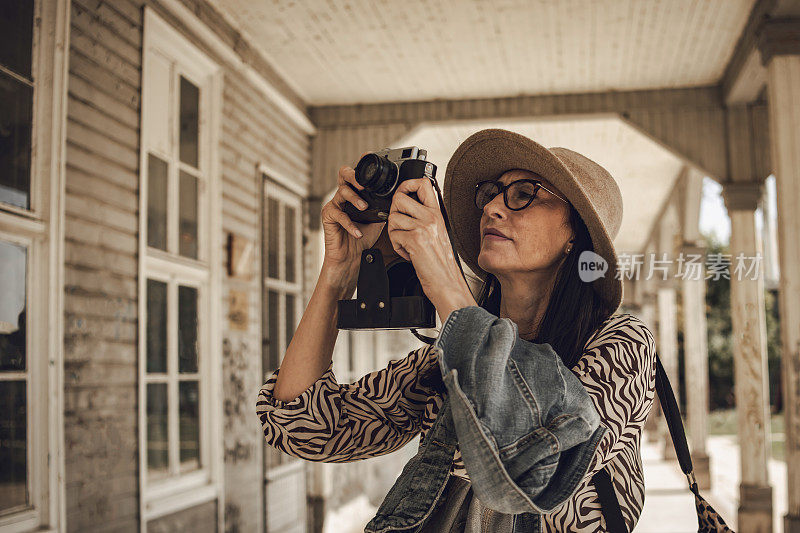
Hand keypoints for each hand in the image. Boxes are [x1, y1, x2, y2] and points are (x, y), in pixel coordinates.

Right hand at [320, 162, 385, 286]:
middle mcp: (344, 195)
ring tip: (364, 208)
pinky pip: (338, 214)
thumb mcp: (378, 219)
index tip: (369, 156)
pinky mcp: (328, 216)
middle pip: (344, 174)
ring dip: (355, 199)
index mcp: (355, 193)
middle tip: (364, 185)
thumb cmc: (363, 237)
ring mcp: (335, 204)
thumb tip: (400, 197)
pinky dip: (350, 224)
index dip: (361, 164)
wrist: (352, 257)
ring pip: (341, 191)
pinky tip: (358, 232)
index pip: (357, 173)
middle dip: (354, 176)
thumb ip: (384, 205)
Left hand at [386, 178, 475, 316]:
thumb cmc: (441, 261)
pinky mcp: (415, 239)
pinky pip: (393, 235)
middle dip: (393, 213)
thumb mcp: (438, 232)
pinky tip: (408, 252)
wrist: (446, 281)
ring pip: (393, 218)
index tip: (403, 193)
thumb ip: (425, 217)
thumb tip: (406, 206)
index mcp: (437, 213)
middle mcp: (431, 217)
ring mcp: (423, 227)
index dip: (407, 184)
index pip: (423, 183)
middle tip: (400, 227)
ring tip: (405, 243)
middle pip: (399, 198)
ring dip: (393, 233)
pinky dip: (397, 246)